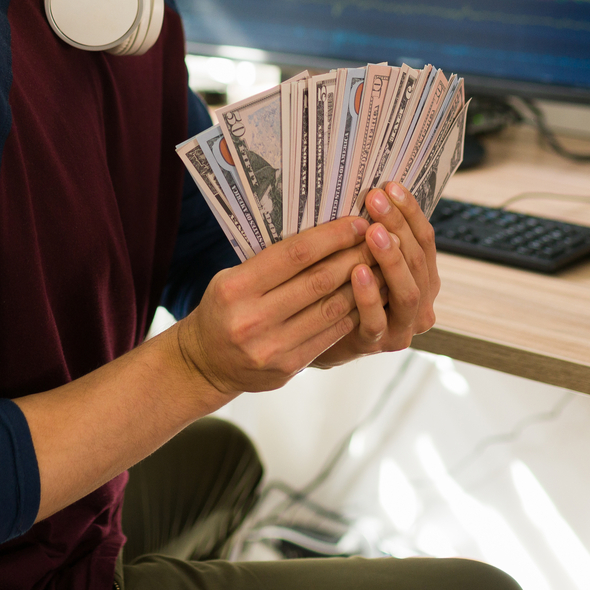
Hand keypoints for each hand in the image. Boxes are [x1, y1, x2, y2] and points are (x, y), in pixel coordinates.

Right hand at [175, 214, 374, 396]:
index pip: (295, 254)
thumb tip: (325, 234)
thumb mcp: (232, 278)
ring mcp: (271, 346)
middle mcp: (252, 318)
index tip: (358, 222)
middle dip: (355, 256)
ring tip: (383, 265)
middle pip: (318, 280)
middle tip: (383, 239)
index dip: (332, 236)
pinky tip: (369, 297)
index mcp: (236, 287)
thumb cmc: (225, 310)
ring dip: (364, 285)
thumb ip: (271, 263)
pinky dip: (354, 312)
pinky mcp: (287, 367)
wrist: (206, 364)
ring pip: (330, 308)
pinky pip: (330, 334)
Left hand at [314, 181, 440, 367]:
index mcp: (424, 280)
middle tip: (376, 200)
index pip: (425, 240)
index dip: (410, 212)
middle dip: (398, 226)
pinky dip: (369, 295)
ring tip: (373, 232)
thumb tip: (373, 188)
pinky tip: (357, 272)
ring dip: (391, 259)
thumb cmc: (344, 290)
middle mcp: (420, 305)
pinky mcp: (375, 344)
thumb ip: (376, 236)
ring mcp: (401, 328)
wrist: (318, 337)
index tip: (390, 186)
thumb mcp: (367, 260)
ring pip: (407, 293)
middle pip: (418, 261)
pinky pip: (376, 320)